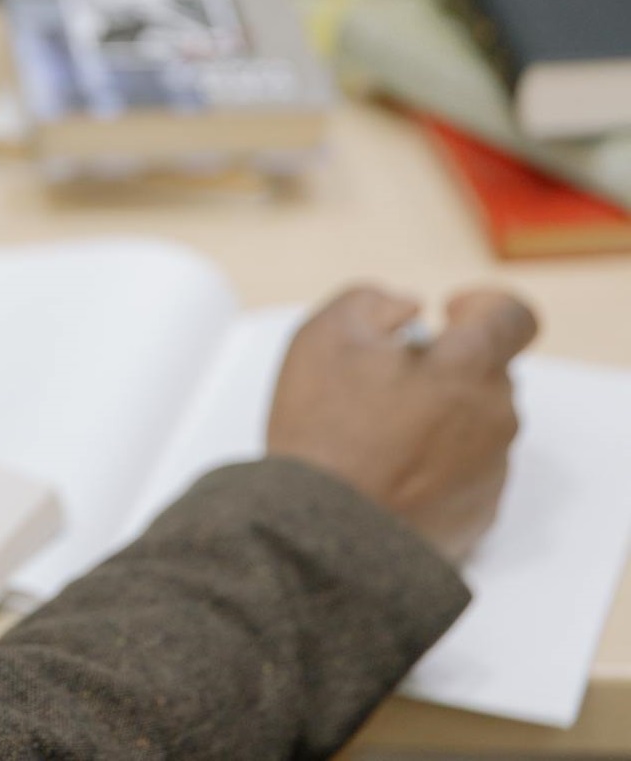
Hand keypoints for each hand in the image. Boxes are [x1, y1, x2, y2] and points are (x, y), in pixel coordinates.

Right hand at [267, 286, 538, 563]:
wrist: (327, 537)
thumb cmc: (326, 433)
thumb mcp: (325, 335)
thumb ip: (371, 300)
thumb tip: (404, 309)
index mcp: (468, 365)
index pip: (511, 317)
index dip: (483, 307)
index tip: (451, 315)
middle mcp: (495, 417)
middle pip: (486, 374)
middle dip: (443, 370)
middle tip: (382, 386)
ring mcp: (490, 471)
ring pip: (475, 425)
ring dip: (439, 420)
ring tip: (376, 439)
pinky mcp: (476, 516)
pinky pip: (465, 475)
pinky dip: (434, 468)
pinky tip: (387, 476)